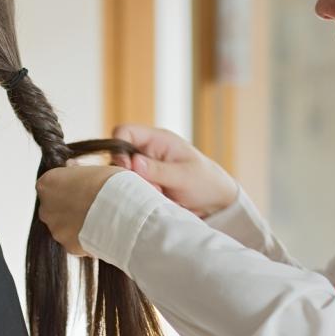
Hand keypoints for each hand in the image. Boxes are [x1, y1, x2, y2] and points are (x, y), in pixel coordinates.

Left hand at [37, 165, 126, 255]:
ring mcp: (56, 229)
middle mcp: (46, 207)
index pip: (50, 185)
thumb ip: (77, 175)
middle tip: (90, 205)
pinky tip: (101, 232)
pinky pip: (75, 241)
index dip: (67, 187)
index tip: (81, 188)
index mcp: (47, 184)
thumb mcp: (91, 169)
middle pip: (54, 207)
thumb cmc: (110, 185)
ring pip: (64, 227)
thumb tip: (73, 170)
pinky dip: (86, 238)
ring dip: (77, 224)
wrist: (124, 211)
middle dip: (69, 207)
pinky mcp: (68, 246)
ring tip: (100, 220)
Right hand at [111, 125, 237, 217]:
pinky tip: (158, 200)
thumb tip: (133, 162)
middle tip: (150, 187)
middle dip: (128, 174)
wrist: (216, 204)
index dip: (118, 147)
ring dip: (136, 188)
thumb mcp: (184, 176)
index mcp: (157, 140)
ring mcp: (144, 169)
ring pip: (123, 176)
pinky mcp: (145, 186)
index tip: (127, 167)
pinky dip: (140, 197)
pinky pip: (131, 190)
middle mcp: (147, 152)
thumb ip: (158, 170)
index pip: (124, 132)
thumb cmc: (206, 182)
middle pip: (118, 156)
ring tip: (159, 194)